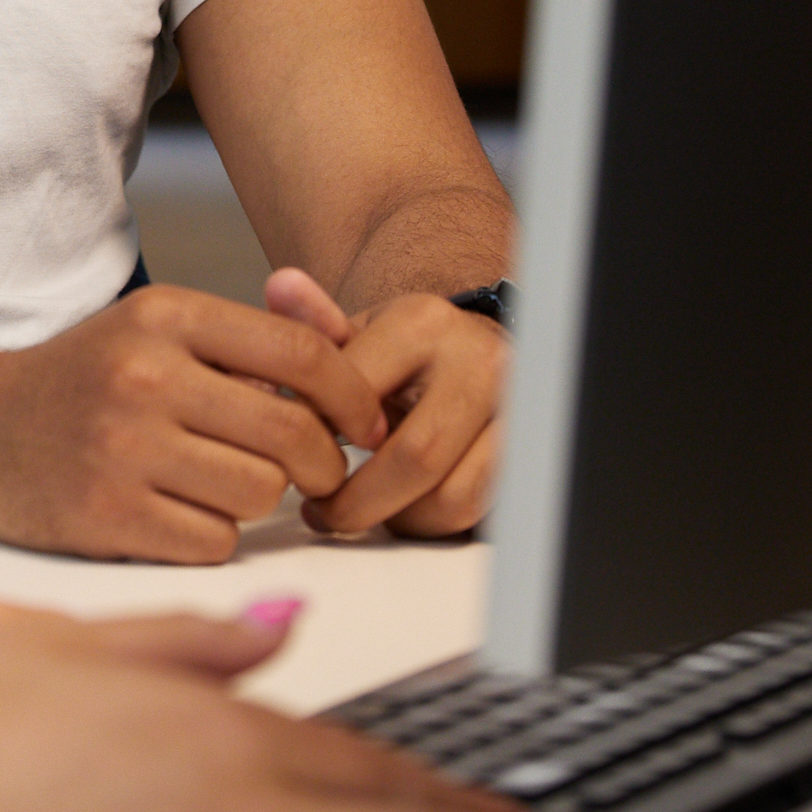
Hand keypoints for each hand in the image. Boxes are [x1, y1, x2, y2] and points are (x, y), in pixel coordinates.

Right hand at [0, 286, 390, 561]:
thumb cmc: (83, 385)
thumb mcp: (151, 334)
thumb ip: (244, 348)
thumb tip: (353, 389)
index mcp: (164, 316)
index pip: (302, 353)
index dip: (354, 397)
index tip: (366, 426)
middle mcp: (143, 374)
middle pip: (293, 433)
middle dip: (321, 462)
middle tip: (312, 473)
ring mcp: (121, 446)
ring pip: (262, 494)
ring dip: (258, 501)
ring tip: (221, 485)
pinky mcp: (106, 515)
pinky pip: (215, 542)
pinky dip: (211, 536)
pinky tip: (178, 514)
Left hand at [265, 272, 503, 538]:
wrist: (477, 353)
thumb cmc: (406, 354)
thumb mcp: (358, 333)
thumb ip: (313, 323)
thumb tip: (280, 287)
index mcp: (424, 323)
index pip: (357, 396)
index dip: (318, 441)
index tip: (297, 460)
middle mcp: (480, 361)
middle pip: (416, 457)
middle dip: (359, 501)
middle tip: (324, 511)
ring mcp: (517, 409)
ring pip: (453, 497)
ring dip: (398, 518)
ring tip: (366, 509)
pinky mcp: (530, 455)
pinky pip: (478, 512)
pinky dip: (433, 523)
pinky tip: (405, 509)